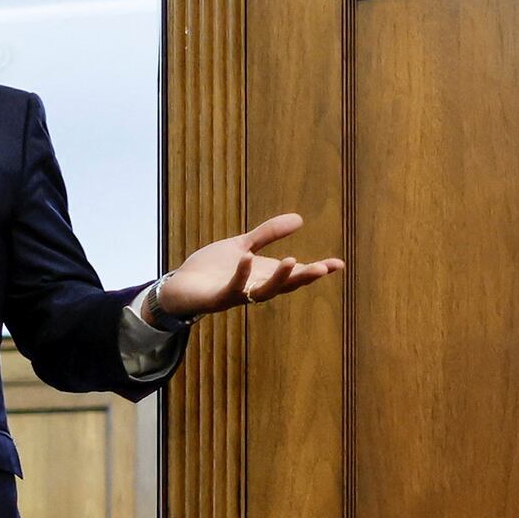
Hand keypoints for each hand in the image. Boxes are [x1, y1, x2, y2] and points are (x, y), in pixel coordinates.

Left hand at [156, 213, 344, 317]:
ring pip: (263, 291)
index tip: (338, 264)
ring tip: (291, 260)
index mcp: (263, 276)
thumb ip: (267, 234)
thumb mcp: (242, 246)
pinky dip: (241, 275)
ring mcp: (237, 295)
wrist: (180, 285)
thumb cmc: (211, 269)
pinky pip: (232, 289)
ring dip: (278, 278)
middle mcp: (254, 288)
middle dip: (304, 277)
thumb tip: (300, 219)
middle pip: (284, 286)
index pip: (294, 275)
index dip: (316, 270)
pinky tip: (248, 258)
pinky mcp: (217, 298)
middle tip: (323, 268)